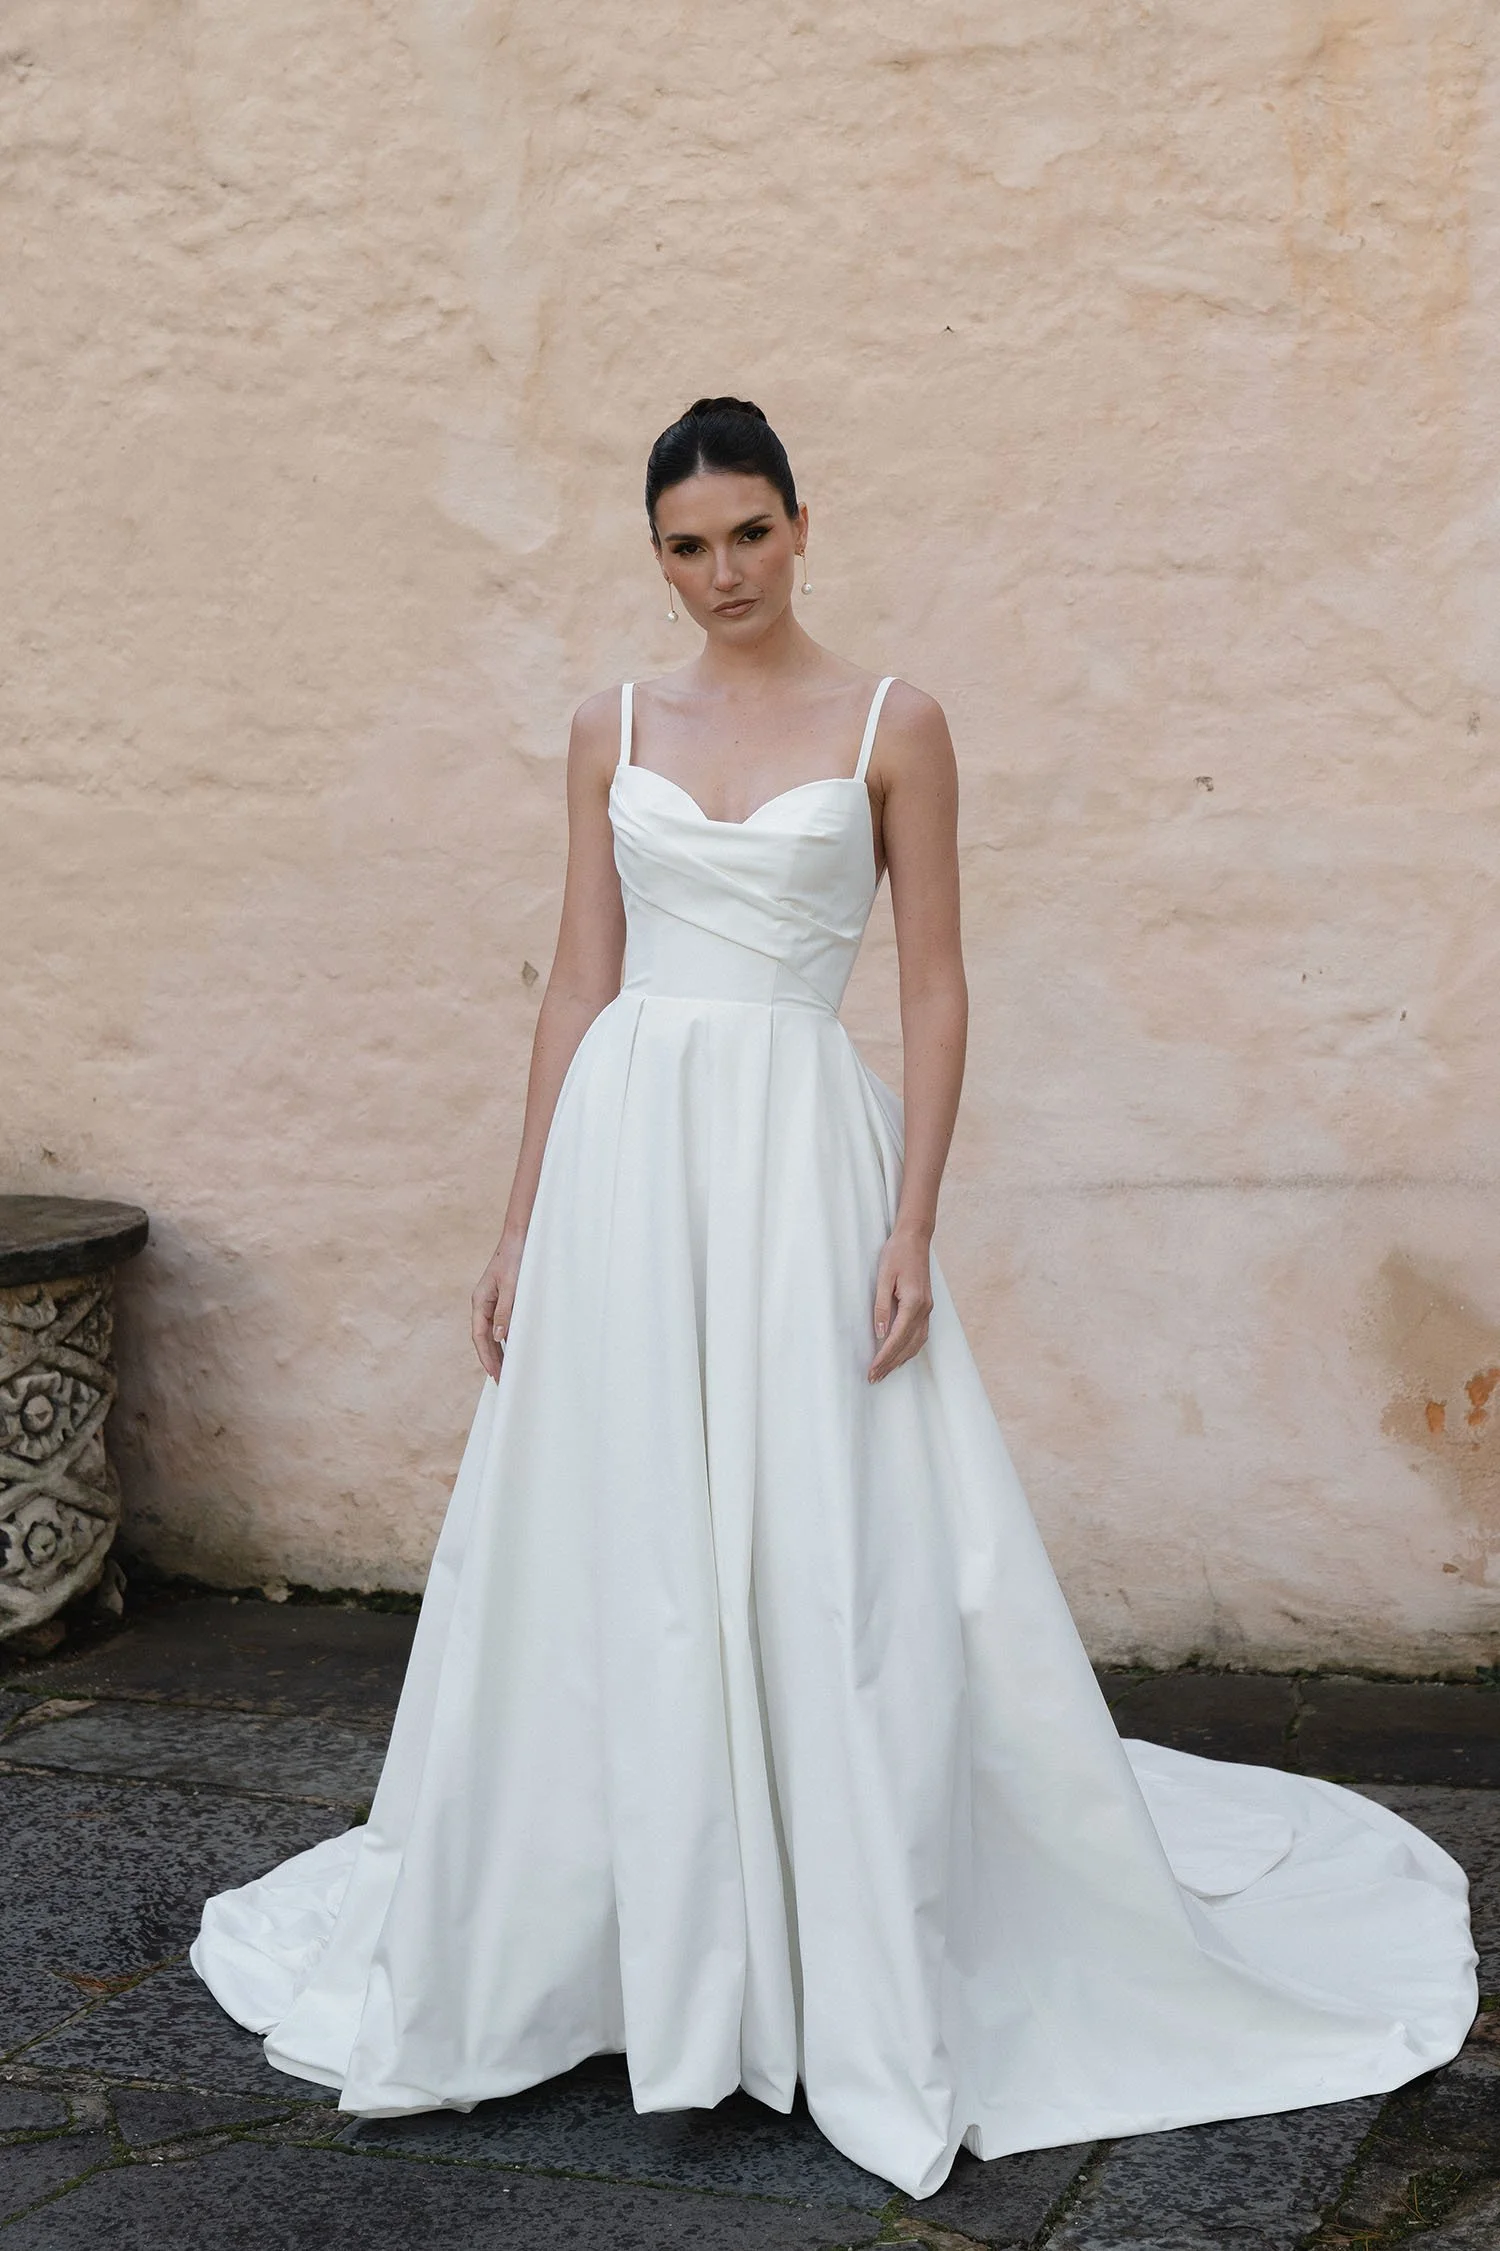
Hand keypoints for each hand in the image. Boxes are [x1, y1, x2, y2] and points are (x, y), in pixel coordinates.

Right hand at [471, 1239, 521, 1380]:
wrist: (521, 1237)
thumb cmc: (515, 1259)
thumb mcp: (511, 1286)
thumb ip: (505, 1311)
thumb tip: (498, 1336)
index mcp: (480, 1301)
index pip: (479, 1336)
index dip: (486, 1356)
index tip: (495, 1374)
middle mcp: (483, 1303)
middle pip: (484, 1337)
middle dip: (492, 1359)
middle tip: (502, 1380)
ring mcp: (492, 1301)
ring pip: (492, 1332)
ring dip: (499, 1351)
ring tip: (507, 1370)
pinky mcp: (503, 1298)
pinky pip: (501, 1324)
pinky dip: (506, 1338)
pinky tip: (513, 1348)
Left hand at [868, 1226, 933, 1382]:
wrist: (915, 1238)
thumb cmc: (896, 1254)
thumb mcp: (883, 1278)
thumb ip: (881, 1306)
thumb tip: (879, 1333)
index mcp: (914, 1303)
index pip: (896, 1338)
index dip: (884, 1357)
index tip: (872, 1371)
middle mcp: (924, 1310)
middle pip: (908, 1346)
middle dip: (891, 1364)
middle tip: (874, 1378)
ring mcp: (928, 1309)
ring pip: (917, 1343)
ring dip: (901, 1359)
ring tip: (884, 1372)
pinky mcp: (926, 1306)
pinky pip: (920, 1335)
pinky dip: (910, 1349)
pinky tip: (900, 1355)